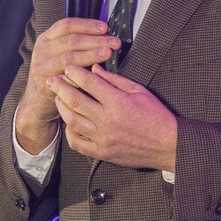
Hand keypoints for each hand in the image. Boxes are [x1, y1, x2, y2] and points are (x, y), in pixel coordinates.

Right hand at [15, 18, 120, 152]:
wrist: (38, 95)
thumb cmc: (55, 69)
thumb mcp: (59, 51)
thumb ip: (76, 42)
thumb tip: (104, 35)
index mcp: (47, 38)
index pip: (67, 25)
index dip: (86, 25)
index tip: (104, 28)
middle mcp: (43, 50)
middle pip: (71, 41)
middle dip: (94, 40)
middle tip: (113, 42)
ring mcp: (43, 66)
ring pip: (69, 58)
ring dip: (91, 55)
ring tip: (107, 53)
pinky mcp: (46, 82)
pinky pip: (66, 78)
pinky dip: (81, 76)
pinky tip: (94, 74)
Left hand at [50, 64, 177, 169]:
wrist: (168, 145)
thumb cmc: (156, 117)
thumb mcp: (139, 92)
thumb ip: (115, 80)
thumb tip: (95, 69)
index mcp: (118, 102)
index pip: (89, 83)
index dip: (75, 73)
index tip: (68, 68)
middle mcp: (107, 120)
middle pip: (75, 100)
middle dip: (60, 87)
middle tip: (52, 80)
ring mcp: (103, 138)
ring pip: (72, 121)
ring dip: (61, 108)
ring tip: (57, 98)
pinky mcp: (102, 152)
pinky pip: (77, 143)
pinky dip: (69, 132)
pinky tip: (69, 123)